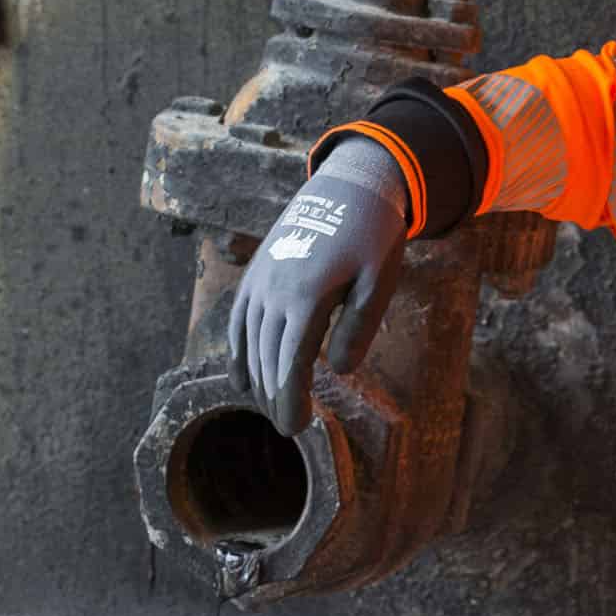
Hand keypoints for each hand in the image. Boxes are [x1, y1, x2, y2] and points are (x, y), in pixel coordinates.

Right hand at [228, 140, 408, 434]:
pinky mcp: (255, 272)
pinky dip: (237, 351)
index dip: (290, 401)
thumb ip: (358, 328)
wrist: (348, 187)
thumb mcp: (378, 283)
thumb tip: (337, 371)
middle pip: (267, 359)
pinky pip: (238, 318)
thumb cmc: (372, 238)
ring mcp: (260, 279)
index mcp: (307, 296)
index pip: (290, 364)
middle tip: (291, 428)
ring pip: (249, 342)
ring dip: (258, 380)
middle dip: (276, 398)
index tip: (296, 428)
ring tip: (272, 407)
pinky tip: (241, 378)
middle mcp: (274, 290)